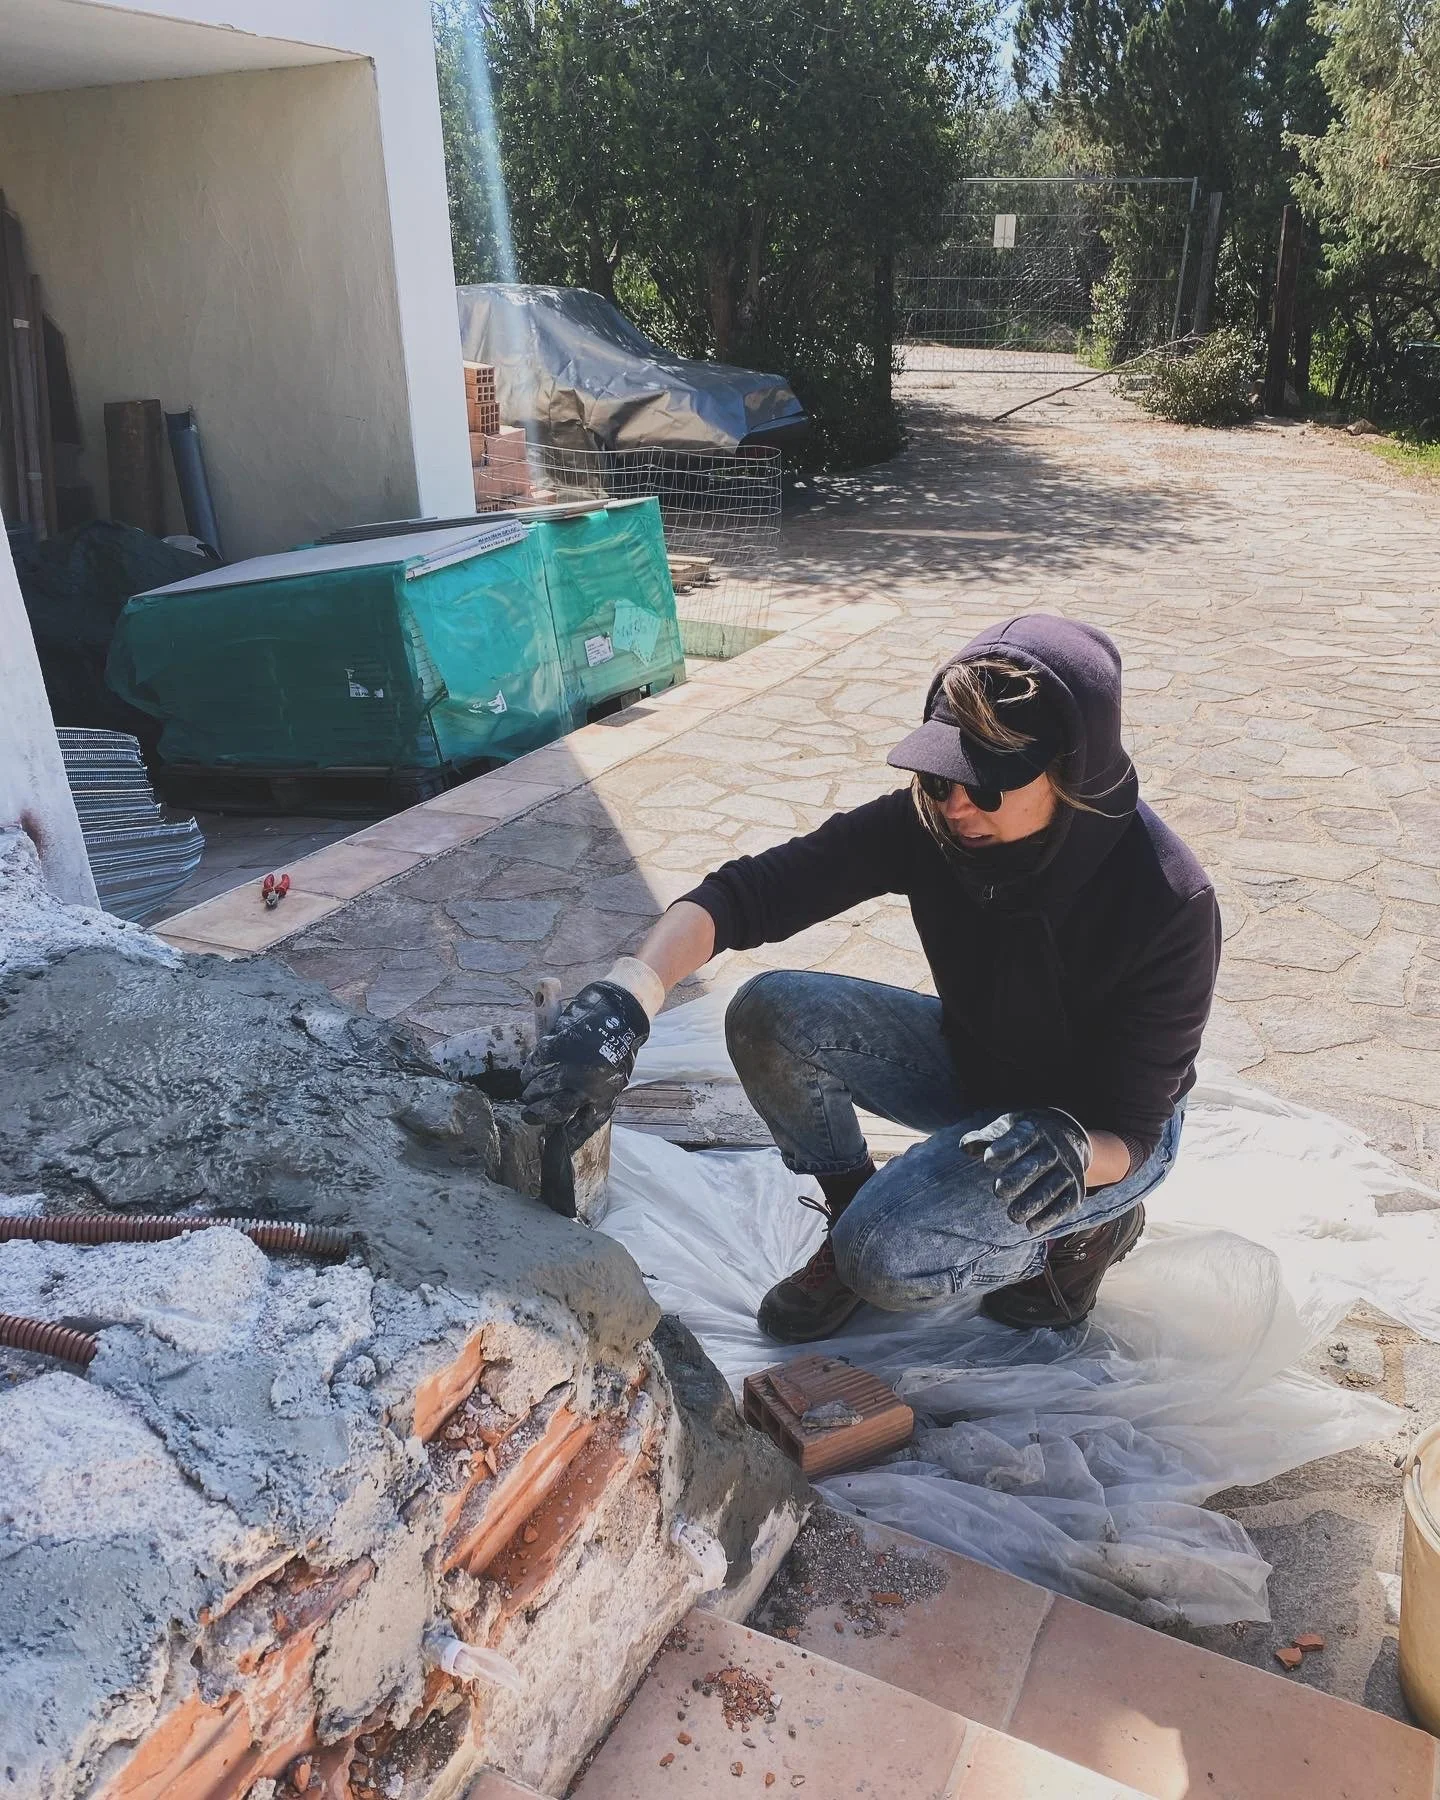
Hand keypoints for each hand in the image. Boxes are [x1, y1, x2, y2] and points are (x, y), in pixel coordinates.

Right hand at [520, 980, 649, 1149]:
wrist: (621, 1011)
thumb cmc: (616, 1049)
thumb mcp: (613, 1081)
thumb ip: (594, 1100)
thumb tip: (570, 1123)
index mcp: (605, 1096)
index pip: (582, 1127)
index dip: (565, 1138)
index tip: (550, 1141)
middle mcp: (588, 1085)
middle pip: (553, 1110)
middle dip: (536, 1115)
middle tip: (527, 1115)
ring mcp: (572, 1065)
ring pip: (541, 1087)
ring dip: (531, 1091)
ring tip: (528, 1091)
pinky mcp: (560, 1045)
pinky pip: (537, 1063)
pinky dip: (530, 1069)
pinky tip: (528, 1072)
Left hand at [961, 1107, 1091, 1234]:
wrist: (1071, 1136)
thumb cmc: (1028, 1134)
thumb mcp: (1008, 1126)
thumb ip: (986, 1137)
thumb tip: (965, 1147)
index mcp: (1036, 1129)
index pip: (1021, 1138)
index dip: (1005, 1149)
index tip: (988, 1161)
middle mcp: (1055, 1148)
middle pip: (1036, 1164)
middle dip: (1018, 1179)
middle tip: (998, 1191)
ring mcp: (1068, 1168)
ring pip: (1051, 1187)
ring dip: (1032, 1203)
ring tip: (1013, 1215)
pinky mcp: (1076, 1188)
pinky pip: (1065, 1204)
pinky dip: (1050, 1216)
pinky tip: (1032, 1226)